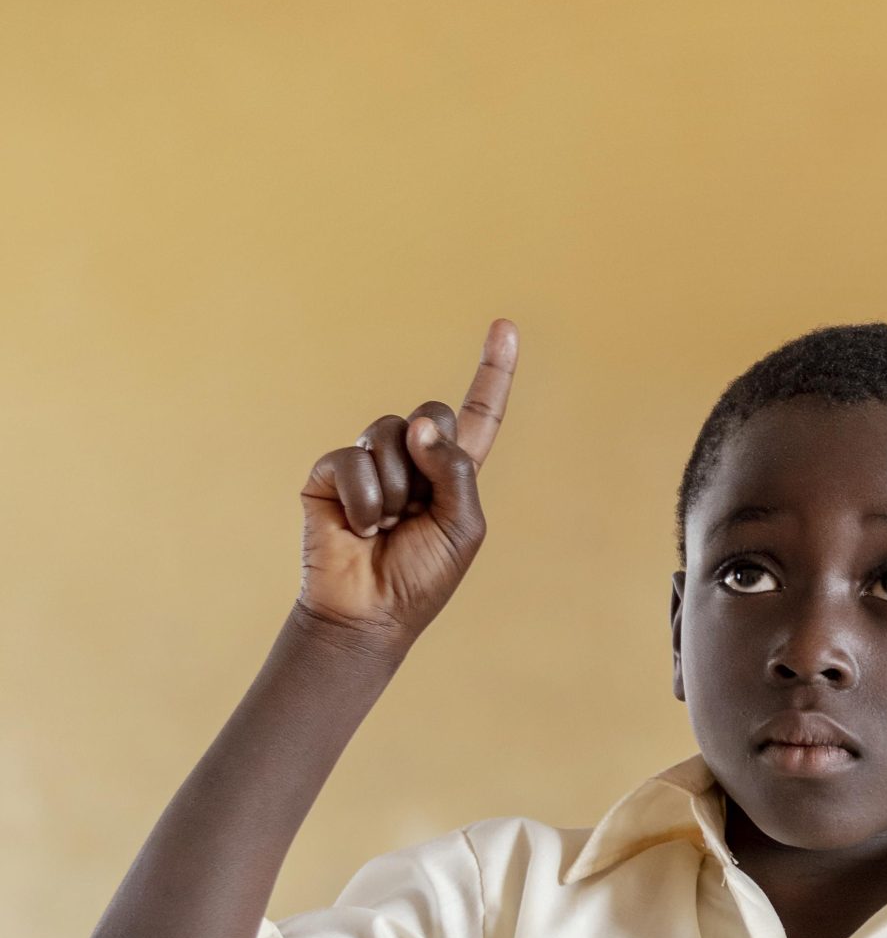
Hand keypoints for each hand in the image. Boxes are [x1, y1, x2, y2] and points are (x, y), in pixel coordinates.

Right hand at [296, 318, 518, 645]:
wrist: (369, 612)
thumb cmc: (421, 576)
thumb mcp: (461, 526)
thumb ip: (454, 472)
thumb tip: (421, 425)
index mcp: (453, 470)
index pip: (479, 413)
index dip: (493, 371)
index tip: (506, 326)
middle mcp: (412, 458)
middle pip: (430, 414)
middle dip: (430, 456)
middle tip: (417, 508)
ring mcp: (369, 461)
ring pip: (390, 436)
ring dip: (395, 490)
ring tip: (386, 527)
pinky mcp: (329, 473)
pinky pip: (352, 460)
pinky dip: (362, 499)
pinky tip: (358, 527)